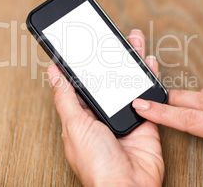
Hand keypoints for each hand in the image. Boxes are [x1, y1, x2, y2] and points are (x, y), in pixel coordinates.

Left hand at [47, 30, 163, 186]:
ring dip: (130, 61)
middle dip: (110, 57)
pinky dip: (148, 78)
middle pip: (106, 79)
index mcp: (81, 116)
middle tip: (112, 37)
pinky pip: (147, 95)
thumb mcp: (74, 126)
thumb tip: (54, 74)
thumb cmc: (97, 165)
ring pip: (127, 82)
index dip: (84, 63)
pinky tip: (147, 62)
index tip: (86, 44)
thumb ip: (65, 98)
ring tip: (131, 41)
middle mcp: (102, 115)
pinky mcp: (144, 121)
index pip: (81, 83)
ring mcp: (124, 117)